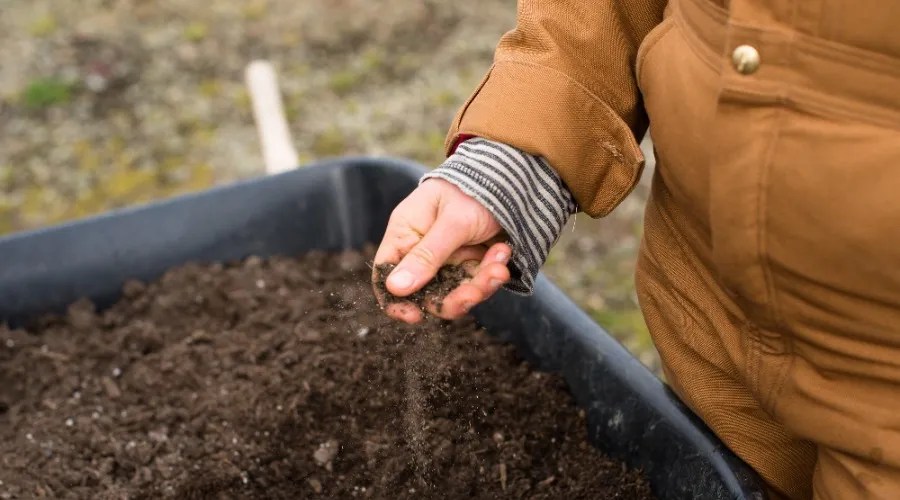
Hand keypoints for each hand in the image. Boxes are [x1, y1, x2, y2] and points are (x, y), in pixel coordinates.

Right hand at [372, 178, 511, 323]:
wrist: (510, 177)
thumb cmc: (472, 190)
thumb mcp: (452, 222)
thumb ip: (426, 255)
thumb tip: (394, 288)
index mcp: (406, 233)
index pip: (387, 274)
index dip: (395, 300)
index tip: (415, 316)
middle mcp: (423, 250)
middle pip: (426, 292)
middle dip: (454, 297)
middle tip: (475, 292)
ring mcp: (448, 258)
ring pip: (456, 291)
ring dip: (480, 285)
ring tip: (499, 268)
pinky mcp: (471, 262)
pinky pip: (477, 282)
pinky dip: (493, 272)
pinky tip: (503, 252)